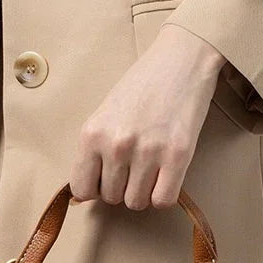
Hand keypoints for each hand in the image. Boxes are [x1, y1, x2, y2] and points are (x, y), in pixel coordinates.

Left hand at [69, 24, 225, 209]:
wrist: (180, 60)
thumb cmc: (141, 87)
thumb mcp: (104, 114)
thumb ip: (93, 151)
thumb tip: (82, 196)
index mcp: (92, 134)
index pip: (82, 189)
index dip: (94, 189)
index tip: (105, 179)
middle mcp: (116, 145)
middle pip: (112, 198)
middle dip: (121, 187)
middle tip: (133, 165)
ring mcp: (148, 152)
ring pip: (136, 202)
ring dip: (143, 192)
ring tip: (150, 168)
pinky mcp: (178, 156)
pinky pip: (163, 200)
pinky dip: (163, 194)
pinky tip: (165, 176)